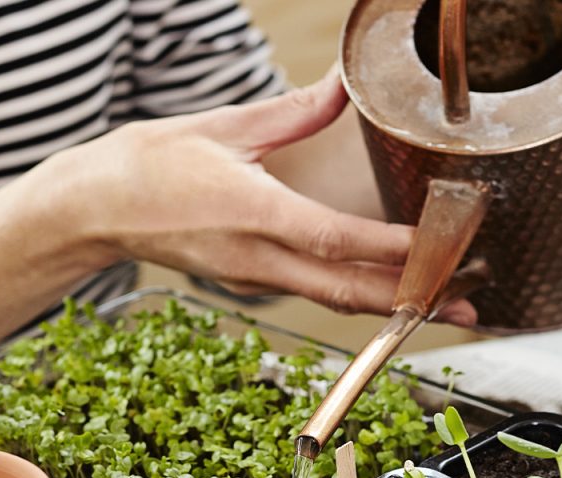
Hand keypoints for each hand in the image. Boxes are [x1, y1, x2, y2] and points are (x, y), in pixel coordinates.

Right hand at [11, 69, 475, 325]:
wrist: (96, 210)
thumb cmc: (147, 167)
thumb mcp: (220, 128)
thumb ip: (290, 113)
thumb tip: (340, 86)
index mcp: (253, 214)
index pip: (337, 240)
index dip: (394, 252)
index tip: (445, 254)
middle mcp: (255, 258)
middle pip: (345, 291)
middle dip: (408, 302)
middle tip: (465, 309)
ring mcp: (250, 277)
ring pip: (330, 298)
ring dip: (386, 303)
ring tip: (437, 304)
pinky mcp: (245, 280)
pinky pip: (309, 291)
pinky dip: (350, 294)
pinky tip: (378, 288)